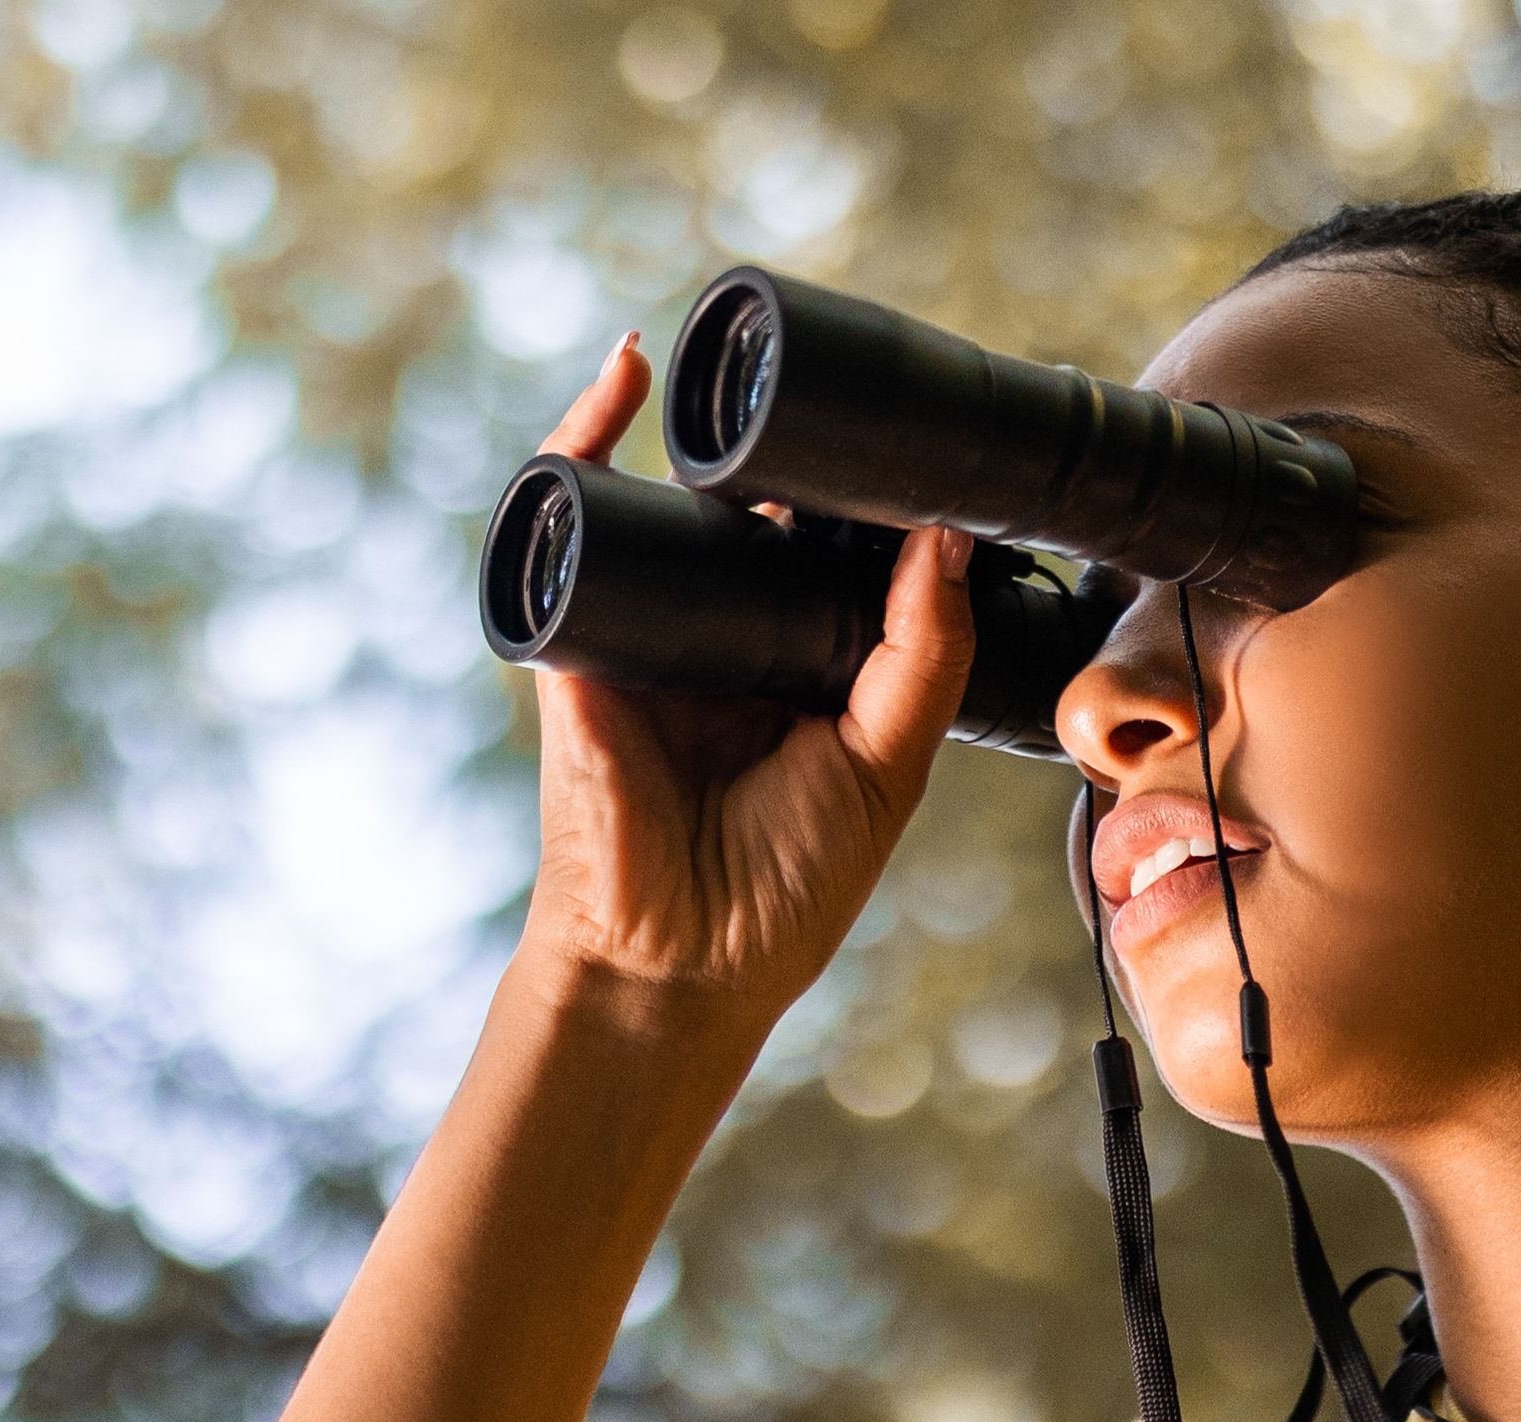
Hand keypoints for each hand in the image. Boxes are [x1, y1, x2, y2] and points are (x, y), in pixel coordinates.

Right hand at [515, 333, 975, 1021]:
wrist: (679, 962)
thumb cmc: (785, 886)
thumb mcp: (886, 765)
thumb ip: (924, 655)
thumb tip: (948, 537)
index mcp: (800, 667)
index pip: (834, 553)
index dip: (868, 496)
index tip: (917, 438)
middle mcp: (724, 638)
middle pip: (757, 513)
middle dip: (790, 446)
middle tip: (838, 389)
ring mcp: (649, 629)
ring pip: (670, 502)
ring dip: (698, 425)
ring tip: (750, 359)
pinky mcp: (580, 635)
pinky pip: (573, 520)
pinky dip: (586, 438)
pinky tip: (627, 375)